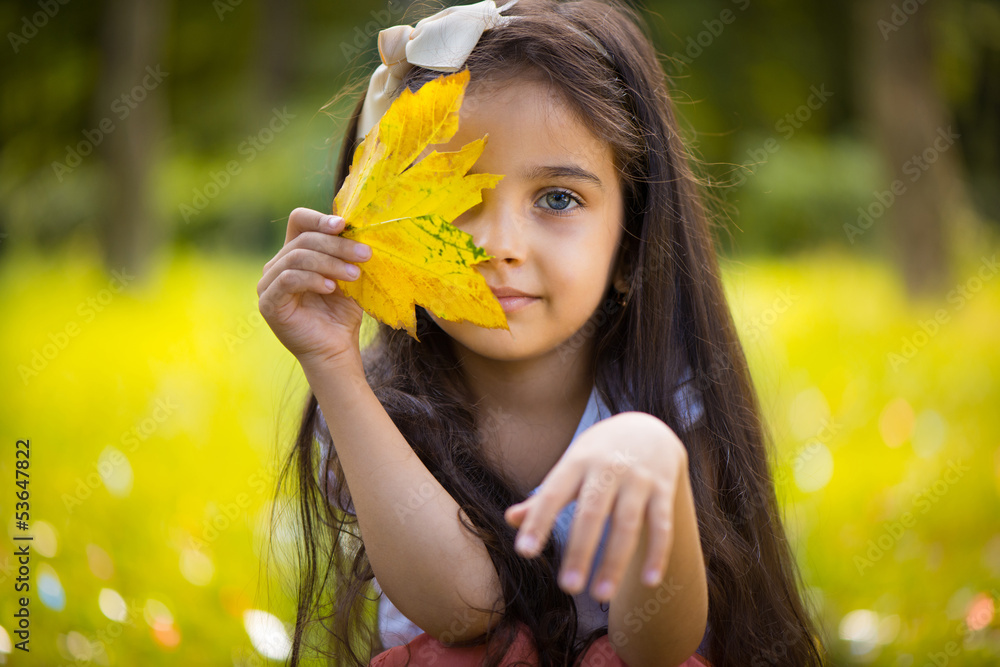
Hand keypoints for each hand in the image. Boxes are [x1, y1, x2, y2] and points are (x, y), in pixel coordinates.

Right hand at [258, 207, 371, 368]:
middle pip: (304, 239)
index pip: (299, 221)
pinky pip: (288, 280)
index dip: (319, 219)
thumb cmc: (342, 314)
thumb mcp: (348, 277)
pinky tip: (331, 288)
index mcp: (295, 254)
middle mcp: (278, 265)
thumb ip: (346, 253)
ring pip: (297, 257)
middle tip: (364, 254)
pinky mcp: (268, 303)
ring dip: (330, 263)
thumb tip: (356, 227)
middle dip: (337, 245)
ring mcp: (269, 284)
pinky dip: (313, 279)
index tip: (344, 225)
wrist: (336, 349)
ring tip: (354, 275)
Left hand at [503, 412, 687, 602]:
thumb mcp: (571, 465)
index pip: (554, 493)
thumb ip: (544, 496)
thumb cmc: (598, 454)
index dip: (539, 521)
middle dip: (580, 551)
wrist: (648, 426)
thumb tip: (510, 520)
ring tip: (601, 596)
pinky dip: (657, 553)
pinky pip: (662, 525)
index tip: (525, 551)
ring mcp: (638, 478)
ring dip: (615, 562)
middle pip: (592, 513)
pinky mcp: (664, 489)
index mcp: (578, 461)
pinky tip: (649, 581)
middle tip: (568, 588)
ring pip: (627, 524)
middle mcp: (608, 468)